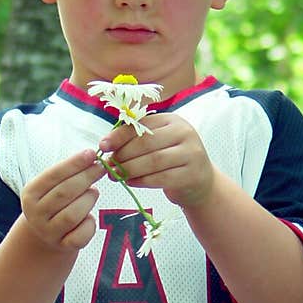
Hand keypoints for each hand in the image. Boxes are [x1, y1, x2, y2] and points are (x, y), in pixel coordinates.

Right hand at [20, 150, 104, 250]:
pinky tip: (89, 217)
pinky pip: (81, 235)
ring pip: (73, 215)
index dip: (74, 164)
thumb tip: (91, 158)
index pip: (53, 175)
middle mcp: (36, 214)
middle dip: (86, 177)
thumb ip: (66, 174)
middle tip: (101, 168)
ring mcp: (48, 232)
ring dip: (88, 200)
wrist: (43, 237)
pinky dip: (90, 225)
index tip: (91, 153)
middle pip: (64, 193)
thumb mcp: (50, 188)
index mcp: (30, 194)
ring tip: (94, 192)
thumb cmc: (52, 204)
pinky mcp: (63, 246)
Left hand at [98, 113, 215, 207]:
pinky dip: (141, 181)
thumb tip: (106, 144)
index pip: (142, 124)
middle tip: (109, 165)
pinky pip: (161, 178)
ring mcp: (191, 153)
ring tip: (115, 175)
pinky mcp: (192, 174)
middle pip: (146, 143)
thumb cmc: (171, 160)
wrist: (200, 181)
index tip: (103, 145)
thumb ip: (136, 139)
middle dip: (123, 155)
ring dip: (130, 169)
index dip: (120, 135)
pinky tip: (130, 182)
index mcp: (172, 120)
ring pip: (153, 161)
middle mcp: (185, 132)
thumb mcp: (158, 143)